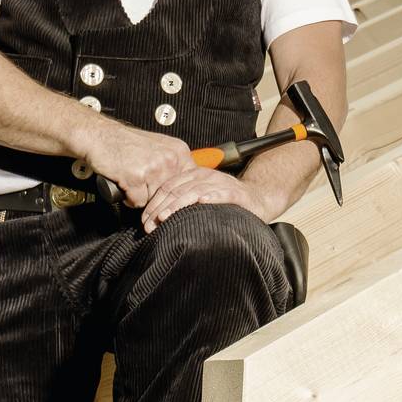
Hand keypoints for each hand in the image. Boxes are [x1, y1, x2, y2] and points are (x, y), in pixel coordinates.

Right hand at [80, 122, 195, 204]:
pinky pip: (137, 202)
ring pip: (154, 200)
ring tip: (132, 181)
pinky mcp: (137, 177)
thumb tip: (185, 188)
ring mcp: (154, 168)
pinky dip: (128, 198)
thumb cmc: (125, 143)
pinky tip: (124, 184)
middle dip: (156, 197)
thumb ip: (173, 165)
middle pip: (171, 195)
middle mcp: (170, 159)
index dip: (177, 194)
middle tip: (144, 188)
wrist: (99, 135)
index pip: (189, 184)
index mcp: (179, 151)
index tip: (169, 197)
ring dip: (141, 197)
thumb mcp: (158, 148)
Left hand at [141, 163, 261, 231]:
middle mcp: (204, 176)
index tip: (144, 222)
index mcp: (192, 176)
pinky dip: (211, 197)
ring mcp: (220, 183)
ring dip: (177, 205)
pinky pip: (221, 194)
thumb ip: (181, 202)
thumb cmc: (226, 201)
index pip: (167, 188)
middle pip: (176, 190)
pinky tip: (202, 202)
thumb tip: (156, 218)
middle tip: (150, 225)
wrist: (257, 198)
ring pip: (193, 192)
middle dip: (160, 209)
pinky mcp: (235, 193)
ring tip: (165, 216)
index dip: (153, 204)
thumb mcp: (199, 197)